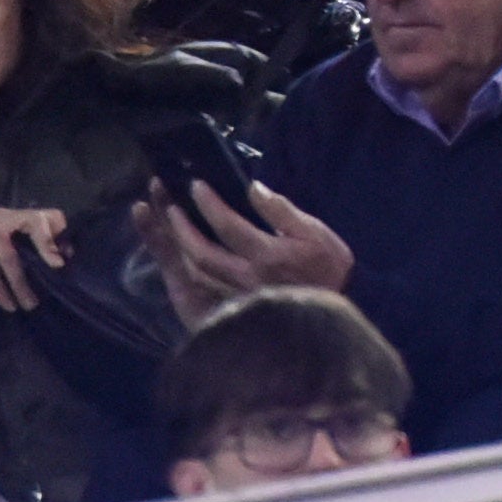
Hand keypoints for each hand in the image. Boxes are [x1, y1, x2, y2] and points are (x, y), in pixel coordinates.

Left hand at [144, 178, 351, 318]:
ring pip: (197, 273)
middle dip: (181, 229)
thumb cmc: (329, 271)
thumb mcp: (318, 234)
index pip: (228, 225)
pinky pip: (204, 287)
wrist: (331, 316)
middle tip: (171, 208)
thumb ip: (283, 211)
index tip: (196, 185)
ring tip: (172, 228)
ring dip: (180, 249)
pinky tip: (185, 256)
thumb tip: (253, 188)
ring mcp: (238, 295)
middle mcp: (246, 276)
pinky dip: (190, 269)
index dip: (209, 204)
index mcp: (268, 255)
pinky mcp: (235, 307)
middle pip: (202, 253)